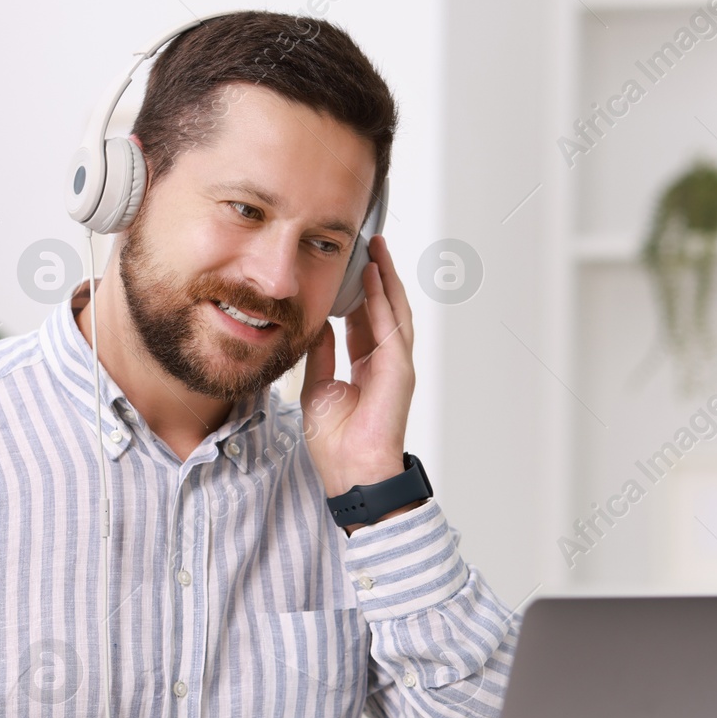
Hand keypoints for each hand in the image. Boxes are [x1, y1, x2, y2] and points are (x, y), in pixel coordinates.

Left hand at [301, 235, 416, 504]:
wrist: (350, 471)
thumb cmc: (337, 442)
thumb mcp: (317, 388)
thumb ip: (320, 355)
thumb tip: (317, 324)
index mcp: (367, 369)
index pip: (365, 321)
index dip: (358, 293)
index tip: (350, 267)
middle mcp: (385, 363)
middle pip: (384, 309)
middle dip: (377, 276)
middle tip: (369, 245)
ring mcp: (395, 365)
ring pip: (394, 310)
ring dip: (386, 278)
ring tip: (376, 249)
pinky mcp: (399, 370)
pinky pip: (392, 326)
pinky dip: (385, 299)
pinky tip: (375, 276)